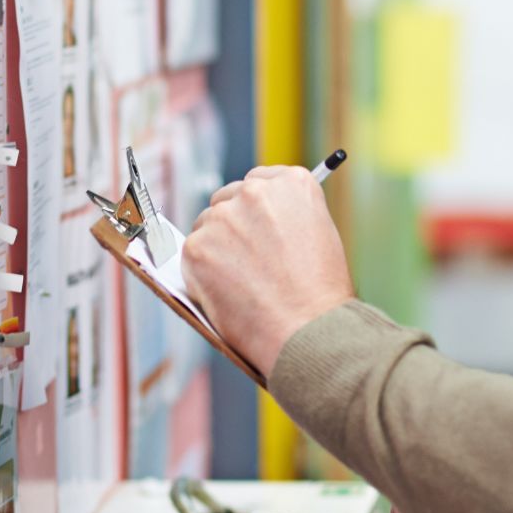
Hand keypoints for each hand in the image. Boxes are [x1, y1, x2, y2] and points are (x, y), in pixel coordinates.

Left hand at [180, 164, 355, 375]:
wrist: (308, 330)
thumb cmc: (320, 294)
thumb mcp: (319, 236)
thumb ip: (286, 218)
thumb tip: (256, 224)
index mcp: (292, 183)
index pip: (258, 182)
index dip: (256, 211)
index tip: (257, 228)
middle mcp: (256, 192)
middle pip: (227, 199)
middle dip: (232, 226)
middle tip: (244, 261)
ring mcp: (223, 217)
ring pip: (206, 226)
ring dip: (215, 249)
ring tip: (241, 285)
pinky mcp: (197, 246)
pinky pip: (192, 255)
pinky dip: (202, 275)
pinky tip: (227, 294)